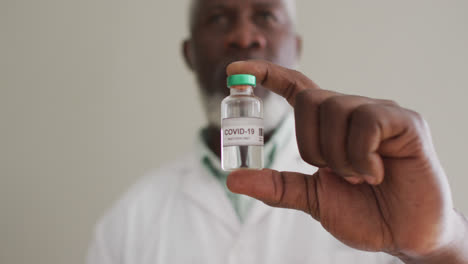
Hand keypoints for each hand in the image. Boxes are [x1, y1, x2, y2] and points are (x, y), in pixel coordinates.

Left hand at [226, 60, 467, 262]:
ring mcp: (379, 112)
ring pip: (335, 110)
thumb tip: (234, 179)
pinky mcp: (404, 121)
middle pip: (308, 101)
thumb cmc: (363, 214)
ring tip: (362, 179)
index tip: (233, 70)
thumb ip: (277, 186)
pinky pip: (366, 122)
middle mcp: (352, 111)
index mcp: (328, 126)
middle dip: (313, 147)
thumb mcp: (312, 198)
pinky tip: (378, 174)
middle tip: (338, 175)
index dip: (265, 74)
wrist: (404, 234)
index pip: (294, 88)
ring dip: (341, 158)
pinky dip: (362, 156)